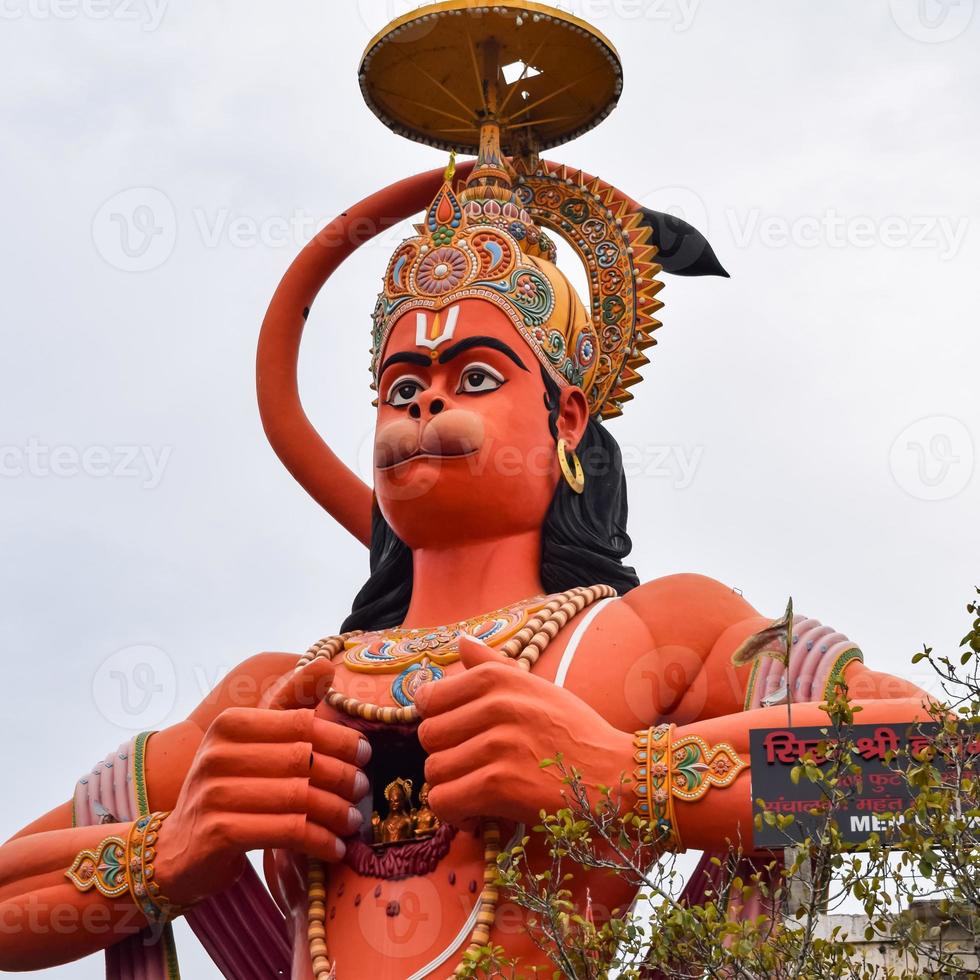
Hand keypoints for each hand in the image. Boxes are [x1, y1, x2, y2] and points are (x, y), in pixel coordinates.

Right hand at [154, 658, 369, 906]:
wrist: (176, 850)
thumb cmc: (228, 790)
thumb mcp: (252, 742)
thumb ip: (289, 705)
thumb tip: (327, 666)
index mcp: (230, 724)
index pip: (301, 723)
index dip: (340, 738)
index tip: (365, 754)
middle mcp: (217, 753)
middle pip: (303, 761)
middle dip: (342, 777)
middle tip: (363, 791)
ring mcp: (214, 793)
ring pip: (299, 797)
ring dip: (336, 812)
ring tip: (353, 820)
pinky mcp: (219, 832)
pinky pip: (286, 832)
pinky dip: (318, 841)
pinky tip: (334, 848)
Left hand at [415, 636, 633, 826]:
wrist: (616, 775)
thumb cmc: (575, 733)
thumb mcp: (536, 687)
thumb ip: (493, 665)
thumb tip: (460, 641)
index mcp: (498, 677)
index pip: (429, 698)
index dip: (437, 723)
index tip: (457, 739)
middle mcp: (495, 704)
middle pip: (428, 736)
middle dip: (444, 758)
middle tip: (471, 770)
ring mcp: (497, 743)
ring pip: (434, 771)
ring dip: (451, 789)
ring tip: (477, 793)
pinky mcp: (500, 784)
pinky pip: (444, 800)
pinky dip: (454, 814)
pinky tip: (477, 815)